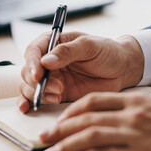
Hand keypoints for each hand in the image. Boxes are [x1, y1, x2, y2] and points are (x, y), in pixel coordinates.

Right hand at [17, 32, 143, 112]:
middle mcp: (48, 60)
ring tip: (57, 97)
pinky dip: (29, 102)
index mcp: (54, 43)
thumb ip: (68, 52)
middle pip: (28, 71)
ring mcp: (51, 78)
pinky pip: (36, 98)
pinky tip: (28, 107)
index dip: (33, 63)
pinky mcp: (55, 93)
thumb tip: (46, 61)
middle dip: (38, 82)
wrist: (122, 70)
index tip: (39, 75)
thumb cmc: (108, 52)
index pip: (34, 50)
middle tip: (57, 88)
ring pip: (29, 86)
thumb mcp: (90, 46)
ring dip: (38, 93)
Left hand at [39, 92, 150, 150]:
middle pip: (85, 119)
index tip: (60, 119)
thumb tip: (112, 115)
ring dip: (65, 145)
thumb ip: (132, 107)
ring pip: (88, 137)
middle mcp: (128, 115)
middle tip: (44, 137)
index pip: (93, 101)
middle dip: (60, 129)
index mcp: (132, 100)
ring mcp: (132, 134)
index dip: (72, 111)